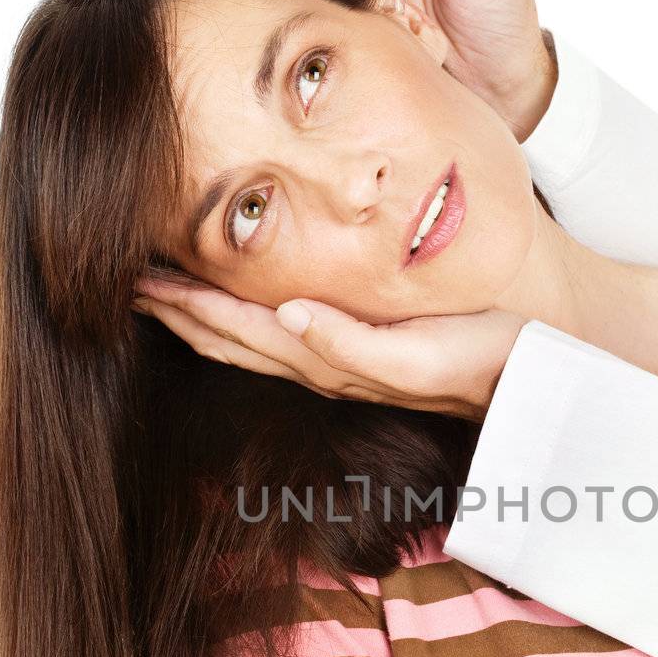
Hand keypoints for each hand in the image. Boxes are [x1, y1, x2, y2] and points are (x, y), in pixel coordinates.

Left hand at [130, 281, 525, 420]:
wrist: (531, 378)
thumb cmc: (481, 359)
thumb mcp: (417, 354)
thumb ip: (352, 343)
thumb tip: (286, 314)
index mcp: (327, 359)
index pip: (237, 329)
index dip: (185, 305)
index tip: (136, 278)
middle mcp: (322, 363)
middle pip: (229, 338)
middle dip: (177, 311)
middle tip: (126, 280)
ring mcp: (339, 360)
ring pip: (249, 339)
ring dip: (201, 317)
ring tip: (162, 293)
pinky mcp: (359, 349)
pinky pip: (281, 334)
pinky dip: (243, 319)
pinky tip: (240, 304)